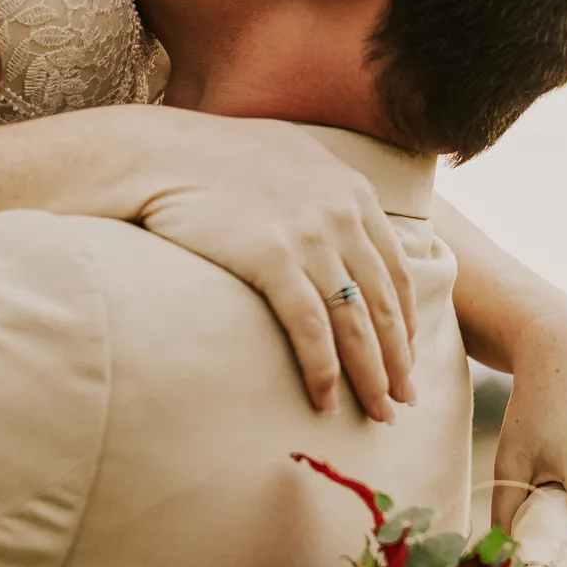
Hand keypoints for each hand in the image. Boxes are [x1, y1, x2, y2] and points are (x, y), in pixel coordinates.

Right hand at [112, 110, 416, 421]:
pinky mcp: (273, 258)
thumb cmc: (213, 155)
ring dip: (370, 376)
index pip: (394, 269)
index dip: (404, 320)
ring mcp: (310, 236)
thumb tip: (335, 216)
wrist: (162, 152)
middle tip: (403, 401)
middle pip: (383, 303)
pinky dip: (322, 371)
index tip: (405, 356)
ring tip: (377, 413)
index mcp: (352, 191)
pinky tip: (324, 402)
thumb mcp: (289, 154)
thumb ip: (323, 187)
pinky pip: (310, 328)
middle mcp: (342, 214)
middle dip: (397, 359)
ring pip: (355, 323)